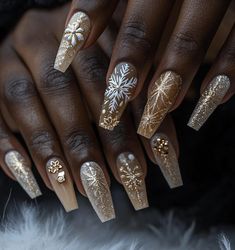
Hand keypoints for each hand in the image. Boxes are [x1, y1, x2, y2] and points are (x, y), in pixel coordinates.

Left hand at [58, 0, 234, 136]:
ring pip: (189, 40)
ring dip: (171, 81)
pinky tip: (213, 99)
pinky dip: (226, 71)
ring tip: (155, 115)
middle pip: (144, 25)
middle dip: (128, 67)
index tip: (65, 57)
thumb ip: (108, 3)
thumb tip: (76, 41)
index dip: (86, 19)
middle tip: (112, 107)